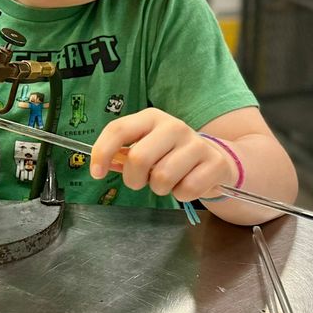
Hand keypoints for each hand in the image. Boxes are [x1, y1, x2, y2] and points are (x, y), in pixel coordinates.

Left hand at [90, 108, 238, 201]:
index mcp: (151, 118)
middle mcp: (173, 126)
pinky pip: (187, 189)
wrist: (216, 159)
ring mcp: (196, 143)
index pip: (118, 129)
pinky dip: (182, 195)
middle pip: (139, 158)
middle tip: (141, 182)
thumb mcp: (147, 146)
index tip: (96, 173)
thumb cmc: (171, 155)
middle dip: (133, 179)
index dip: (102, 152)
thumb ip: (123, 154)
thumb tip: (100, 165)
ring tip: (167, 181)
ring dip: (160, 188)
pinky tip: (187, 184)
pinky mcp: (215, 162)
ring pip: (163, 177)